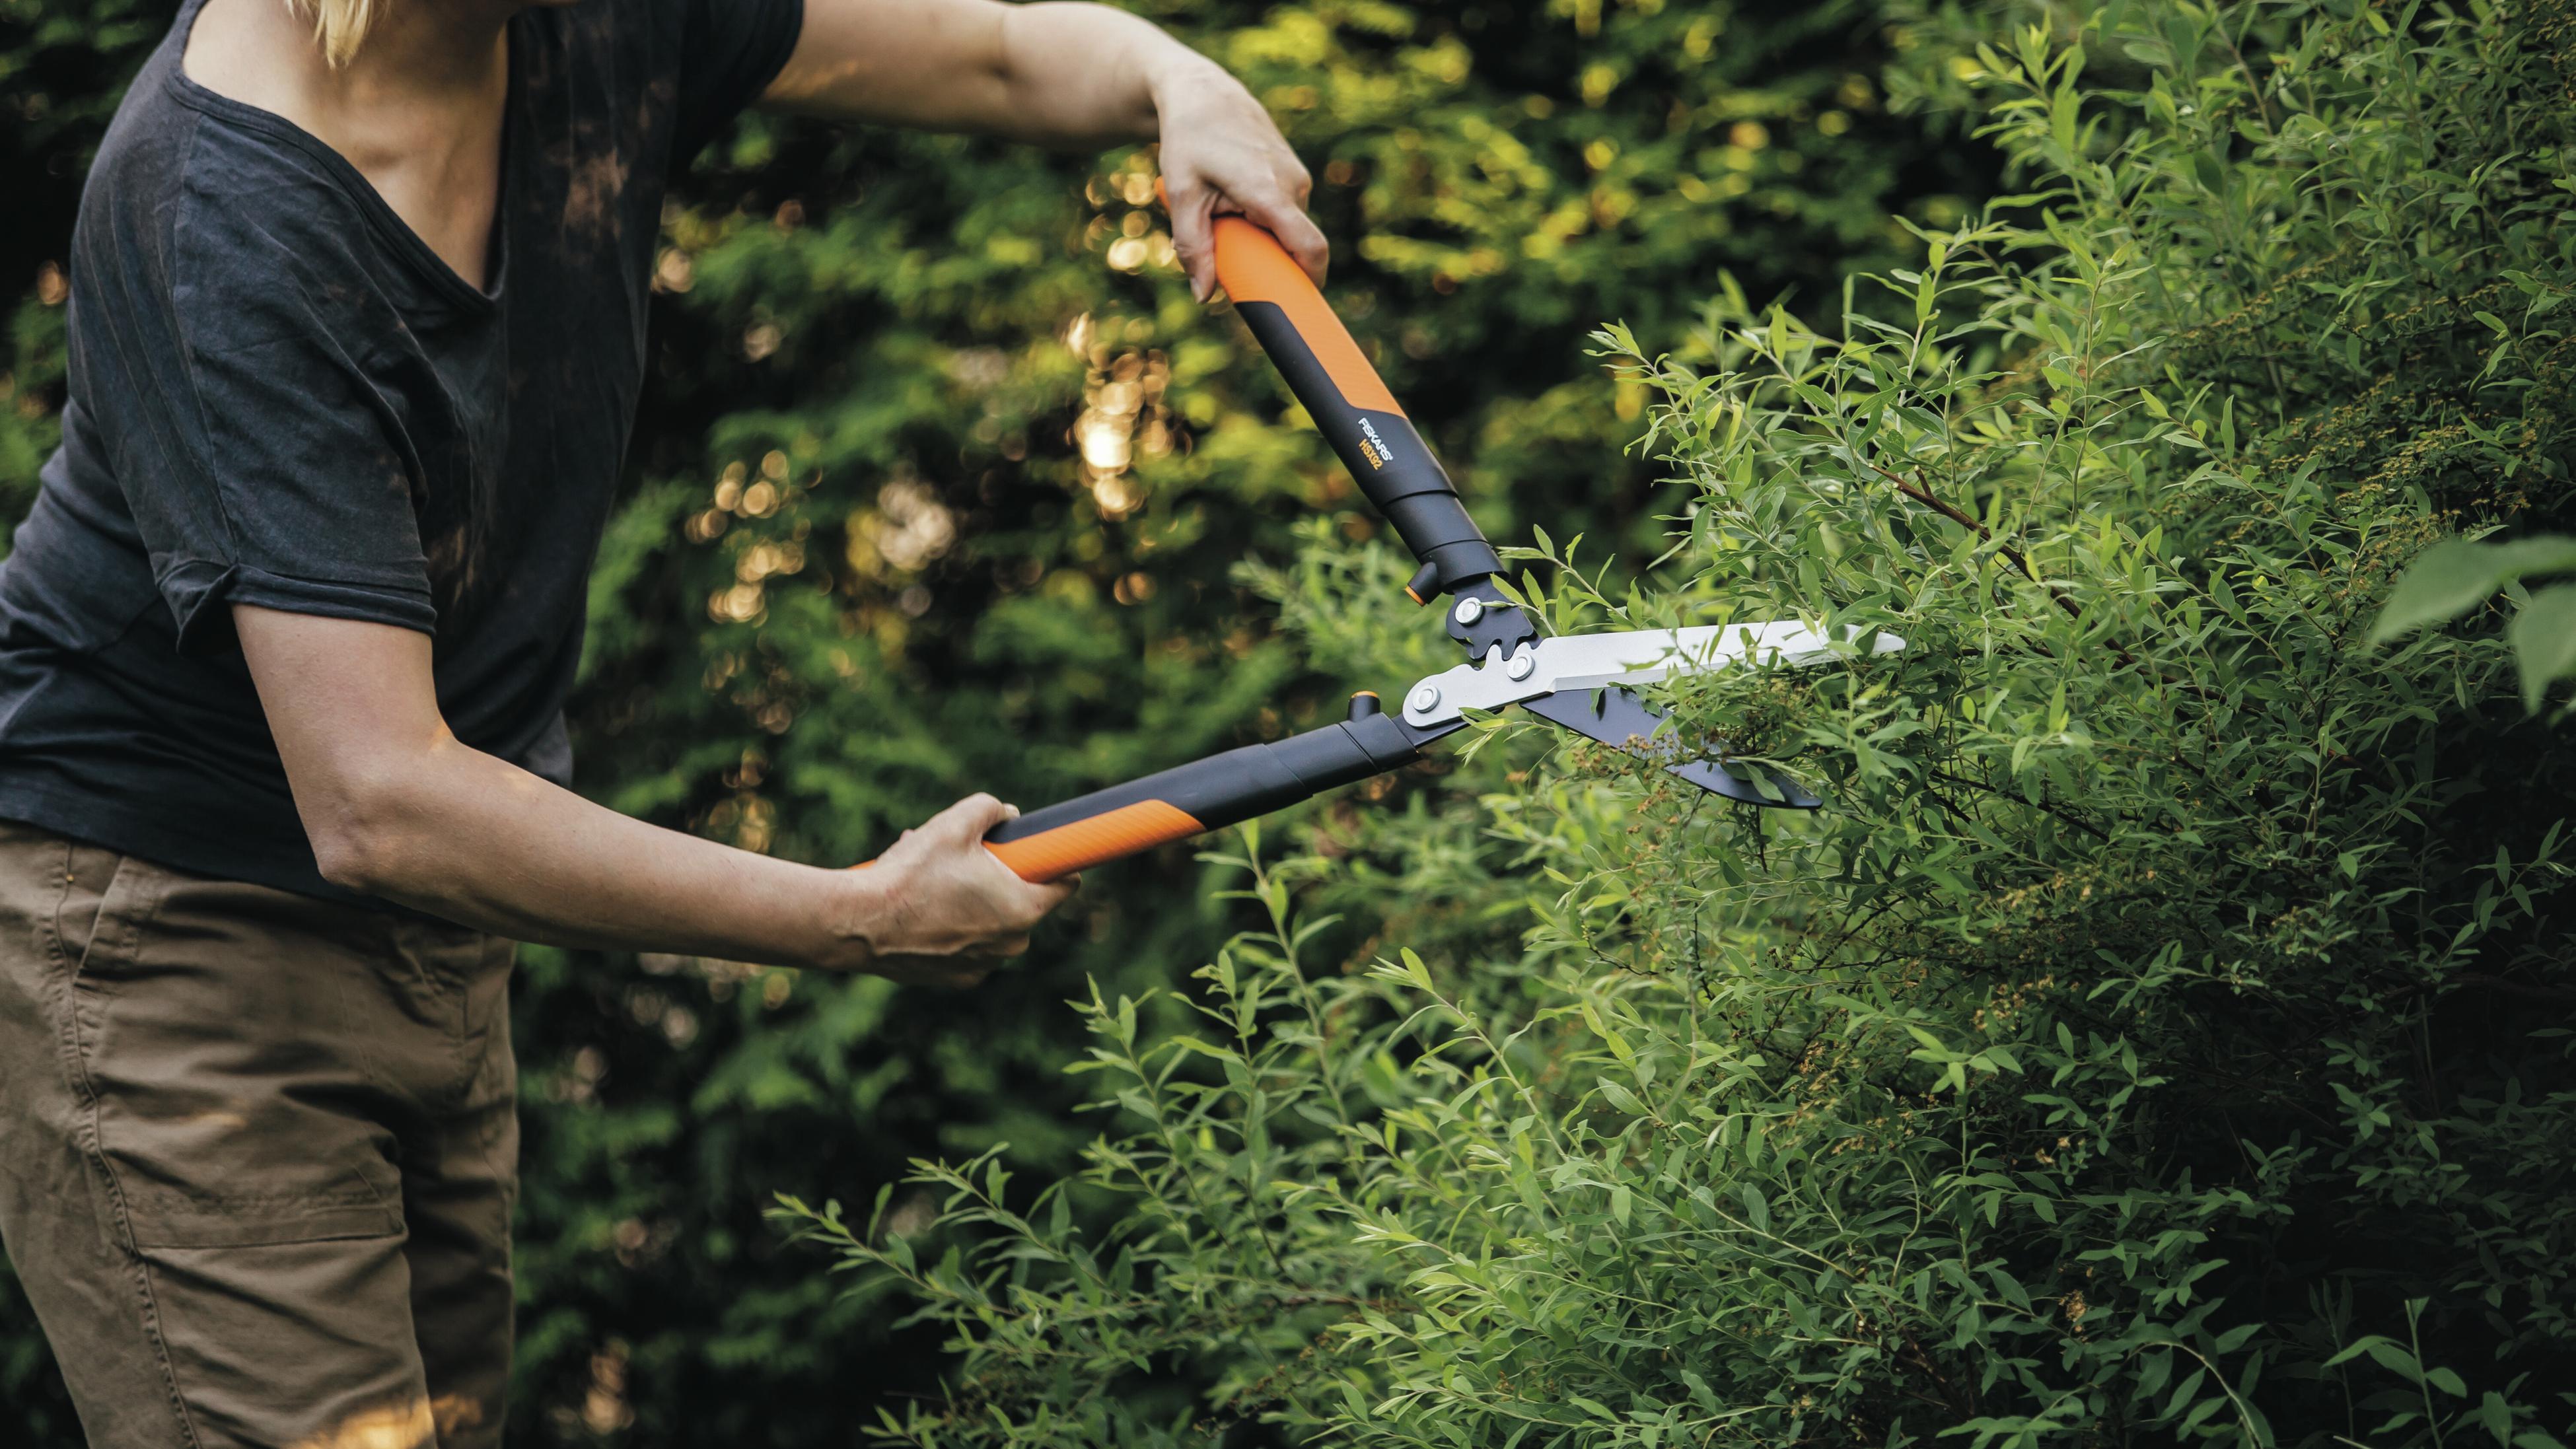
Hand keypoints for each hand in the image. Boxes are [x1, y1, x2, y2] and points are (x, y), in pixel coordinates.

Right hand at [845, 794, 1075, 987]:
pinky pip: (967, 946)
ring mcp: (984, 966)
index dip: (1052, 861)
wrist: (860, 924)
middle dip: (997, 878)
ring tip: (932, 878)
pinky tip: (922, 907)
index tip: (1034, 851)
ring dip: (971, 900)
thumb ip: (990, 809)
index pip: (1066, 884)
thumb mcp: (954, 824)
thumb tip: (1008, 815)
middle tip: (963, 859)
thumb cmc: (911, 874)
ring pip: (990, 923)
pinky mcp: (956, 980)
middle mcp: (1011, 945)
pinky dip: (952, 927)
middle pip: (1021, 901)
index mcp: (1023, 909)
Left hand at [1150, 58, 1325, 300]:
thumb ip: (1193, 247)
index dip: (1310, 281)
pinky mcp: (1293, 171)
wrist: (1203, 92)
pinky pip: (1283, 209)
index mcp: (1268, 191)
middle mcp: (1292, 183)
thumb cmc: (1189, 140)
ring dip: (1258, 232)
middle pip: (1292, 243)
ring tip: (1221, 207)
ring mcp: (1296, 175)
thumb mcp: (1182, 195)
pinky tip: (1231, 193)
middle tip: (1229, 250)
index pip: (1309, 247)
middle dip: (1266, 257)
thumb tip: (1204, 296)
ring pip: (1285, 226)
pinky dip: (1261, 214)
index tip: (1299, 304)